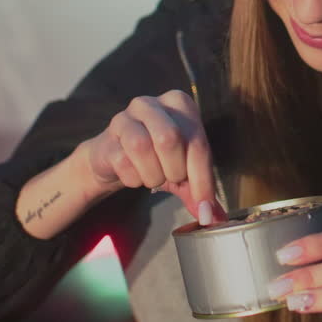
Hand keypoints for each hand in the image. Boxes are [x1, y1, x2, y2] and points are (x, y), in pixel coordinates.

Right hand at [82, 90, 226, 225]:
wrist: (113, 159)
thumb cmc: (155, 159)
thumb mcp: (183, 170)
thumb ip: (200, 191)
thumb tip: (214, 218)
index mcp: (179, 105)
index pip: (197, 142)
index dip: (203, 179)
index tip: (205, 208)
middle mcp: (152, 104)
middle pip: (169, 138)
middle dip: (174, 170)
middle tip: (172, 179)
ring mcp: (125, 118)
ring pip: (142, 146)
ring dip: (152, 174)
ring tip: (153, 178)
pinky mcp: (107, 137)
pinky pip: (122, 162)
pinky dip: (134, 179)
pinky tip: (135, 177)